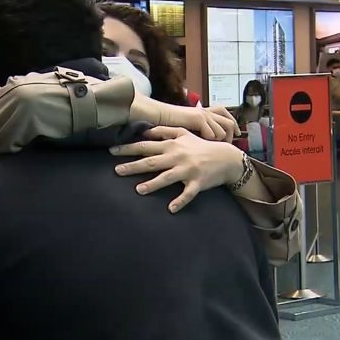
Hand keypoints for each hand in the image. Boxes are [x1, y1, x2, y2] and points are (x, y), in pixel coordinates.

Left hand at [111, 126, 243, 213]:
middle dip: (133, 166)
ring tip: (138, 190)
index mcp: (172, 145)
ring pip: (167, 177)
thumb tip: (146, 131)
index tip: (112, 151)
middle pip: (151, 162)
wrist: (226, 158)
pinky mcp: (198, 183)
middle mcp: (177, 157)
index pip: (146, 146)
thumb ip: (165, 131)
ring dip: (153, 184)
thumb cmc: (202, 146)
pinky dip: (180, 201)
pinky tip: (171, 209)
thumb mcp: (184, 134)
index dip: (128, 148)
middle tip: (116, 171)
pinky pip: (187, 194)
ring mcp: (187, 170)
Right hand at [132, 93, 237, 141]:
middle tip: (232, 143)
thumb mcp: (186, 126)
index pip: (225, 114)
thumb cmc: (168, 123)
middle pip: (229, 121)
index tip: (236, 134)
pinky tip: (207, 147)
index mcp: (204, 112)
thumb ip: (196, 130)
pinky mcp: (199, 119)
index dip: (233, 123)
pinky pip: (213, 133)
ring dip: (222, 139)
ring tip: (218, 148)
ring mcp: (203, 115)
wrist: (158, 115)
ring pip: (223, 129)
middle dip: (232, 133)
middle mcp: (206, 112)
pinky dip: (212, 141)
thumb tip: (205, 141)